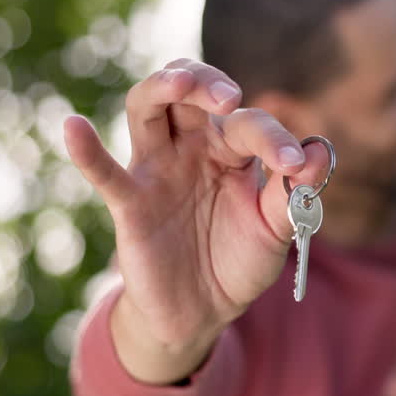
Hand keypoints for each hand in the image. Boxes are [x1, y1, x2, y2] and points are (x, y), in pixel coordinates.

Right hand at [64, 59, 330, 382]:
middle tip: (230, 97)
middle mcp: (191, 149)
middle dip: (208, 84)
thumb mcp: (275, 230)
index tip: (294, 166)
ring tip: (181, 82)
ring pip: (148, 109)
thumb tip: (322, 150)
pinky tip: (73, 126)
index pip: (249, 126)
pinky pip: (105, 173)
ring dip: (162, 88)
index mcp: (231, 151)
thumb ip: (294, 193)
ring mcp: (157, 170)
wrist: (202, 313)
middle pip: (191, 94)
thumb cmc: (238, 261)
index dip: (273, 140)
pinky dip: (86, 150)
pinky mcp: (130, 203)